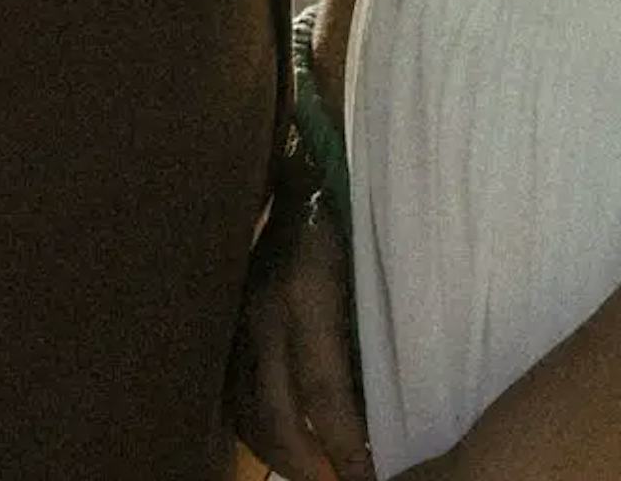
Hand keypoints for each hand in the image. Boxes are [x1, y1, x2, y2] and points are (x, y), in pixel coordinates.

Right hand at [228, 199, 373, 480]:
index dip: (343, 446)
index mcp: (307, 297)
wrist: (303, 171)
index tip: (368, 478)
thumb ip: (376, 332)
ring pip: (246, 411)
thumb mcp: (375, 272)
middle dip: (307, 467)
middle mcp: (263, 314)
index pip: (322, 393)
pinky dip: (257, 429)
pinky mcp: (229, 322)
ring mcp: (239, 319)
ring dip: (278, 456)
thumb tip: (391, 406)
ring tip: (314, 474)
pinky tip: (282, 444)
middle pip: (274, 416)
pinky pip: (234, 393)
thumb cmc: (357, 221)